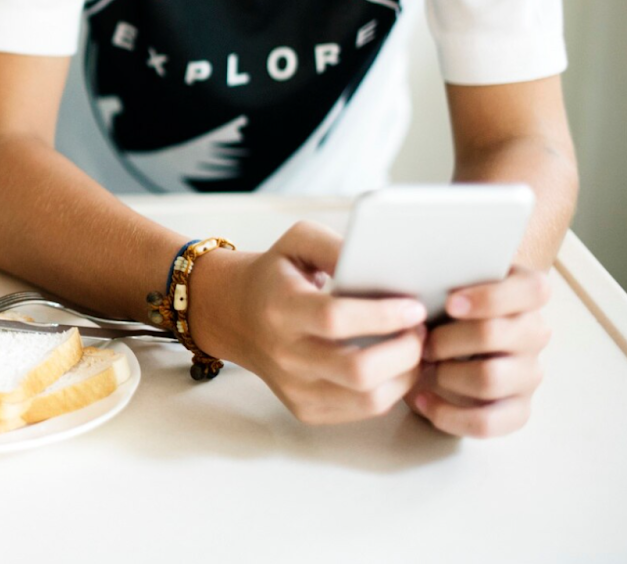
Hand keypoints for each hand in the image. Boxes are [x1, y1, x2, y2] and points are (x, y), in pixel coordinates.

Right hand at [190, 221, 429, 424]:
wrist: (234, 314)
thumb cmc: (275, 276)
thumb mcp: (298, 242)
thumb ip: (338, 246)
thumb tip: (383, 266)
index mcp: (280, 309)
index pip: (336, 320)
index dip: (383, 316)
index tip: (414, 307)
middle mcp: (284, 354)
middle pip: (358, 371)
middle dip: (405, 352)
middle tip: (419, 330)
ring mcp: (293, 387)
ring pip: (368, 399)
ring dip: (406, 375)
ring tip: (412, 349)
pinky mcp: (305, 408)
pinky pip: (362, 411)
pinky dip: (391, 391)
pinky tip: (395, 368)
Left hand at [406, 266, 552, 437]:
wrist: (441, 349)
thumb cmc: (441, 309)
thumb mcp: (444, 286)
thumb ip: (444, 279)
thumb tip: (417, 289)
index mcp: (526, 295)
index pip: (533, 290)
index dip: (490, 297)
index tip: (450, 304)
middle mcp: (535, 334)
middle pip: (495, 334)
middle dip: (447, 339)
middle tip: (421, 342)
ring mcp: (528, 374)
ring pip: (489, 378)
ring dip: (446, 374)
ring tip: (424, 368)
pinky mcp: (517, 410)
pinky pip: (487, 422)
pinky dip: (448, 414)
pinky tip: (422, 399)